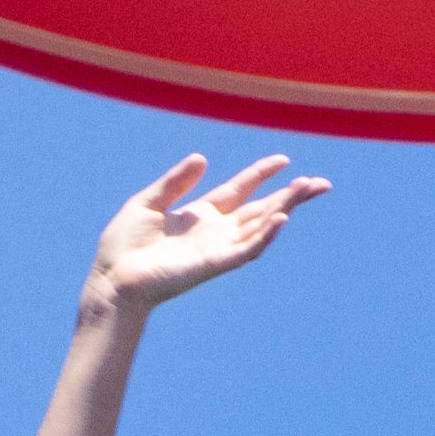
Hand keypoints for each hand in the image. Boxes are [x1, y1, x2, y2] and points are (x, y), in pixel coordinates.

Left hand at [87, 151, 319, 318]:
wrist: (114, 278)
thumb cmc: (124, 244)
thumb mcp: (149, 202)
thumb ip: (176, 181)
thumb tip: (202, 158)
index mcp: (201, 214)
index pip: (240, 190)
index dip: (261, 174)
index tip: (283, 160)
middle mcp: (216, 231)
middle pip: (262, 209)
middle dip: (292, 196)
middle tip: (320, 183)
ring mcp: (218, 248)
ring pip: (261, 226)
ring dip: (285, 208)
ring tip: (306, 189)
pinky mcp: (214, 264)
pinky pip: (246, 250)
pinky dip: (265, 235)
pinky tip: (281, 219)